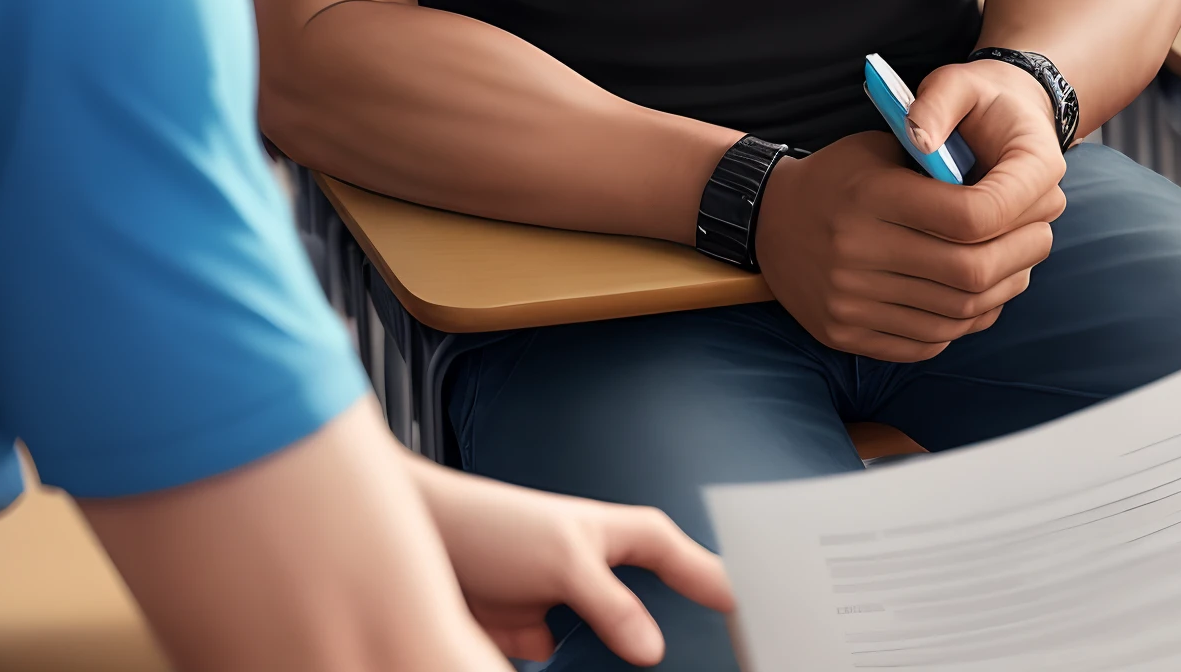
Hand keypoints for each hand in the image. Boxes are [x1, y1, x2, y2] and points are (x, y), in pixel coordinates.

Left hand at [409, 460, 731, 665]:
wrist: (425, 546)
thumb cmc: (498, 524)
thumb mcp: (565, 559)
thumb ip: (611, 604)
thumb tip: (653, 650)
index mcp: (629, 537)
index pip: (692, 566)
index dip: (724, 593)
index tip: (755, 627)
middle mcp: (609, 574)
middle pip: (662, 616)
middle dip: (682, 644)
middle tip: (709, 670)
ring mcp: (579, 610)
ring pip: (622, 652)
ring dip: (629, 671)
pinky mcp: (546, 642)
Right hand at [755, 61, 1065, 361]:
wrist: (768, 220)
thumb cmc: (840, 175)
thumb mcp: (882, 148)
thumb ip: (937, 164)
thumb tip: (1012, 189)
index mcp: (872, 195)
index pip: (965, 216)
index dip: (1012, 215)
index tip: (1035, 207)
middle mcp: (857, 250)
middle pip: (968, 272)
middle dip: (1018, 258)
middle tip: (1042, 241)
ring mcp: (848, 299)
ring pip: (954, 314)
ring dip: (999, 296)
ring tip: (1019, 271)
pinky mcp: (844, 333)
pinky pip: (925, 342)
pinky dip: (962, 325)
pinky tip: (979, 302)